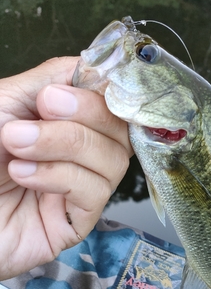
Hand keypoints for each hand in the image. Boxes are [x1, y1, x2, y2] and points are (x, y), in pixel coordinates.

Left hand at [0, 57, 131, 280]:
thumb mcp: (5, 101)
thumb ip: (51, 78)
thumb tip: (95, 67)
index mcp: (68, 122)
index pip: (113, 101)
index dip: (103, 92)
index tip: (63, 92)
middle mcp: (81, 154)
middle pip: (121, 130)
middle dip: (84, 116)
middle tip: (42, 110)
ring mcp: (81, 189)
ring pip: (113, 161)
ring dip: (64, 145)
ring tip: (17, 146)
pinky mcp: (77, 221)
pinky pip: (95, 193)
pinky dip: (58, 176)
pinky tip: (23, 174)